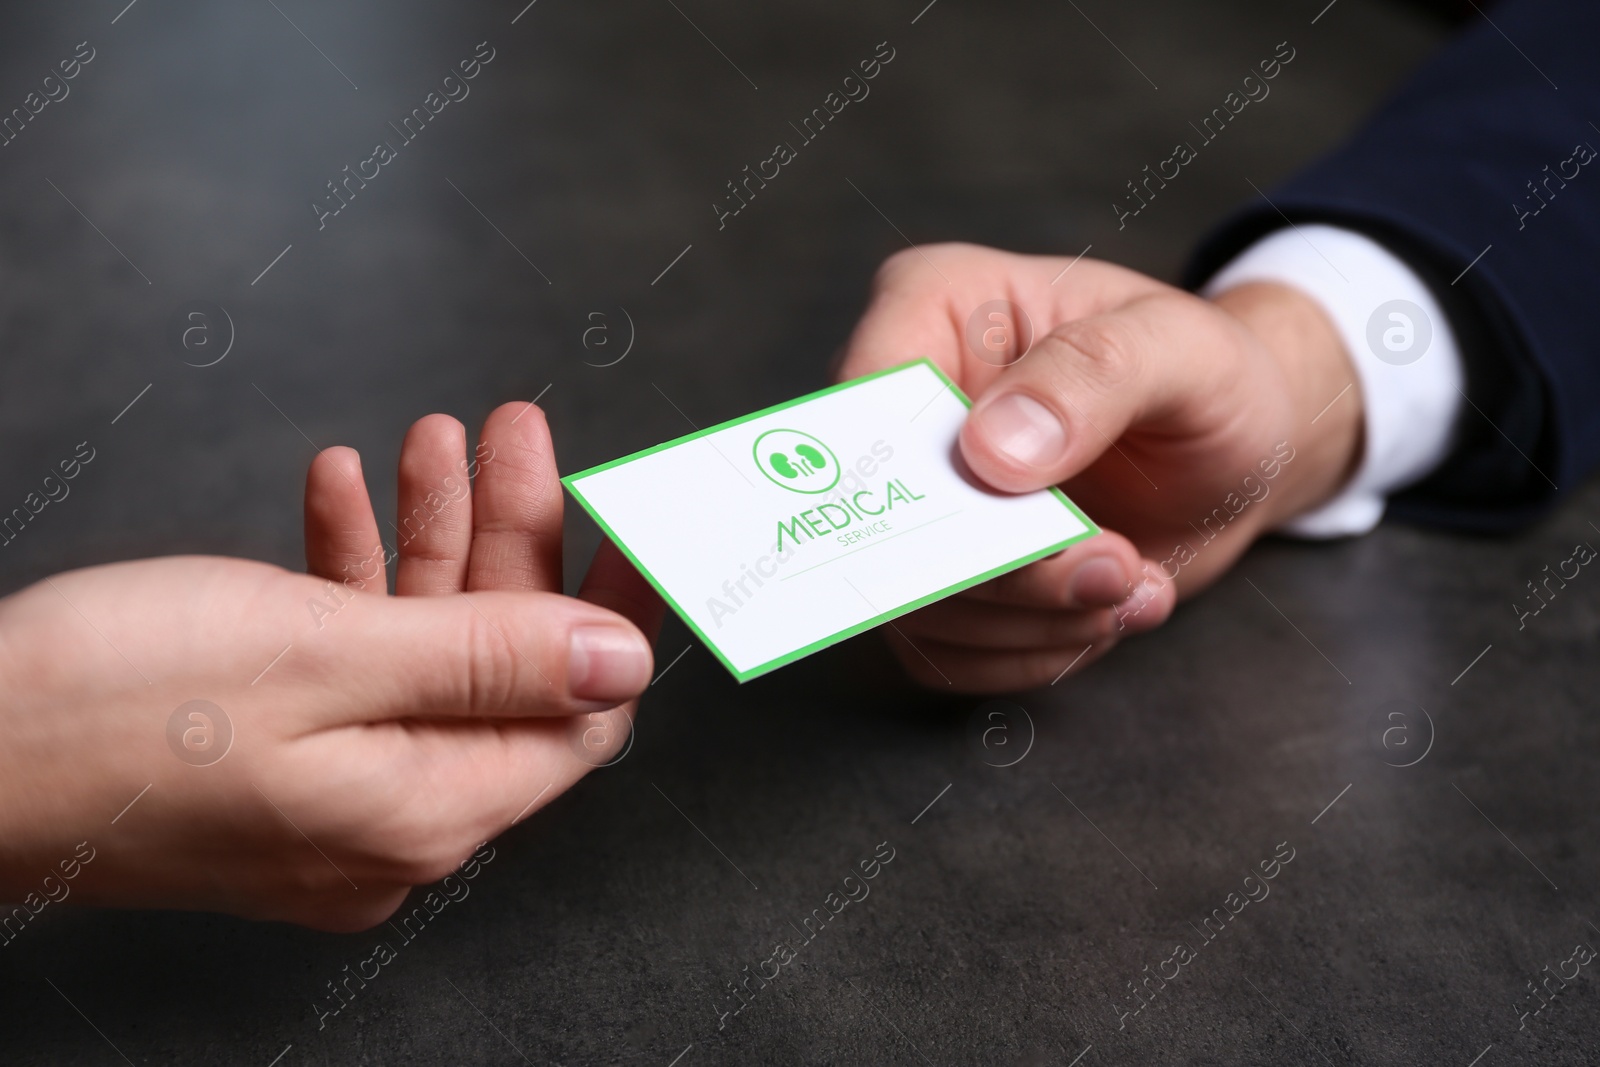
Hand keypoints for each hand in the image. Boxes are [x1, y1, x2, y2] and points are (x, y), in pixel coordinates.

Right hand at [0, 403, 660, 929]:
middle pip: (503, 667)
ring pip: (425, 648)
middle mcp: (394, 818)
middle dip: (511, 537)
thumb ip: (491, 658)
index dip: (615, 609)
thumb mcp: (327, 659)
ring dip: (431, 536)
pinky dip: (353, 573)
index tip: (633, 516)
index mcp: (429, 810)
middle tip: (513, 432)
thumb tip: (623, 659)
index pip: (585, 715)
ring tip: (433, 437)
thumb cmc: (109, 713)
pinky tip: (341, 490)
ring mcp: (334, 790)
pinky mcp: (276, 759)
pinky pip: (350, 661)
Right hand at [837, 244, 1361, 690]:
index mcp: (934, 308)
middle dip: (1005, 569)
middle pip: (886, 516)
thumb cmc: (1208, 377)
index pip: (867, 387)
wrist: (1239, 457)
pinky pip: (943, 652)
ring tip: (1131, 583)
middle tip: (1111, 568)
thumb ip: (1093, 376)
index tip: (1011, 512)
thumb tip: (991, 451)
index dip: (916, 467)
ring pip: (916, 602)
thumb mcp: (1182, 351)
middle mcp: (906, 409)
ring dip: (1036, 617)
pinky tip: (1105, 611)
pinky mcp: (942, 581)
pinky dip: (1034, 650)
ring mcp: (917, 503)